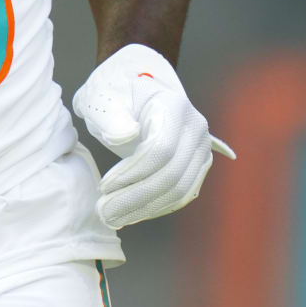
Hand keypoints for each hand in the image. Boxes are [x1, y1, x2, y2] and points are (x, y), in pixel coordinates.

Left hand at [70, 44, 233, 228]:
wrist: (136, 88)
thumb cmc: (117, 91)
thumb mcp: (104, 97)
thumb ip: (112, 116)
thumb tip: (127, 136)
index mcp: (175, 106)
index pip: (161, 149)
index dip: (133, 173)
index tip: (104, 187)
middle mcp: (196, 128)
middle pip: (172, 174)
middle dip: (136, 198)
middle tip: (104, 212)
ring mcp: (201, 148)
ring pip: (180, 190)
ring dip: (145, 209)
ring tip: (113, 217)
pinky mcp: (197, 165)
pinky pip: (182, 193)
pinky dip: (157, 207)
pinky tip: (131, 213)